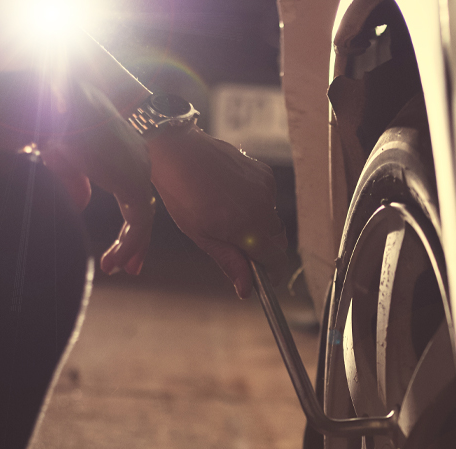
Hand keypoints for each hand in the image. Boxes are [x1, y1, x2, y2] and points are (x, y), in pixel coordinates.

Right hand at [37, 82, 158, 276]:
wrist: (54, 108)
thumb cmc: (53, 123)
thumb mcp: (63, 159)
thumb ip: (76, 182)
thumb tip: (81, 206)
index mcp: (124, 152)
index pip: (133, 193)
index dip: (129, 222)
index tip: (120, 247)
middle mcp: (138, 160)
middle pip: (142, 208)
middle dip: (137, 240)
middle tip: (131, 267)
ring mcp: (139, 171)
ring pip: (143, 219)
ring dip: (131, 248)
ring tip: (118, 268)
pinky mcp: (134, 183)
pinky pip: (138, 224)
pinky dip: (128, 246)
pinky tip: (115, 262)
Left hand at [145, 125, 288, 297]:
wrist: (179, 152)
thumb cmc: (183, 195)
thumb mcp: (202, 236)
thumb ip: (230, 262)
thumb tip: (247, 289)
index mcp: (248, 228)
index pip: (276, 259)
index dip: (272, 272)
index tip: (265, 278)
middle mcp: (264, 208)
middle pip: (277, 241)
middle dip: (263, 249)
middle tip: (237, 247)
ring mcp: (266, 188)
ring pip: (271, 219)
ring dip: (257, 225)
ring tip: (227, 215)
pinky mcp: (264, 172)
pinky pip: (267, 198)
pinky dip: (255, 204)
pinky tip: (231, 196)